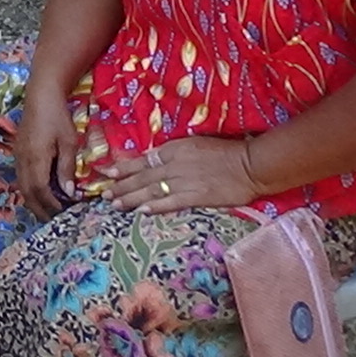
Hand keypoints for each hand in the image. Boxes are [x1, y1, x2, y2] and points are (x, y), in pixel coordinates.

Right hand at [15, 91, 78, 219]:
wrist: (40, 96)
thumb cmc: (57, 117)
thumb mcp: (69, 142)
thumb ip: (67, 168)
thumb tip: (68, 193)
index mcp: (35, 158)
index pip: (40, 190)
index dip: (51, 204)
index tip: (64, 212)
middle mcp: (22, 160)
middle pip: (27, 193)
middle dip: (39, 209)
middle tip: (54, 220)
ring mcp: (17, 156)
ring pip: (21, 187)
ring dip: (33, 201)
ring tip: (48, 210)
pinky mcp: (17, 153)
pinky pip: (21, 178)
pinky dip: (30, 190)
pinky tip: (41, 193)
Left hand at [104, 136, 262, 213]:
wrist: (251, 164)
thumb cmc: (226, 152)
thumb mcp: (195, 144)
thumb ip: (173, 153)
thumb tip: (153, 160)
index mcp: (174, 150)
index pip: (143, 160)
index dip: (123, 168)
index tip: (107, 173)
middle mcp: (175, 165)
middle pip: (142, 177)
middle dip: (121, 186)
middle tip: (104, 195)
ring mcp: (185, 181)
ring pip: (151, 190)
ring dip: (131, 198)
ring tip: (115, 205)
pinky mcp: (197, 196)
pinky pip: (171, 202)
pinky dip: (154, 206)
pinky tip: (140, 211)